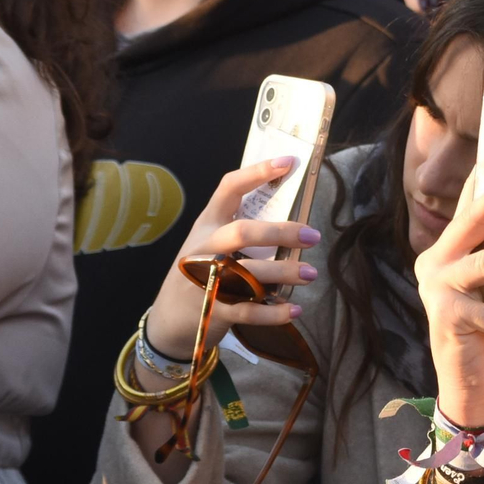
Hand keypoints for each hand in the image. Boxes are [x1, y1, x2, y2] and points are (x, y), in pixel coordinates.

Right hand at [142, 157, 319, 364]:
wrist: (169, 320)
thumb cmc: (202, 272)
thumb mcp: (212, 244)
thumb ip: (241, 229)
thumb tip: (292, 214)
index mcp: (207, 225)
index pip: (228, 189)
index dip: (257, 173)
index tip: (288, 162)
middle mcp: (203, 249)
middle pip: (241, 233)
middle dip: (281, 232)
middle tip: (314, 236)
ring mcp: (204, 280)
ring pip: (247, 273)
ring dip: (284, 273)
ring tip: (311, 273)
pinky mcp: (212, 311)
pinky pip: (247, 311)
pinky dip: (273, 312)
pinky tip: (295, 309)